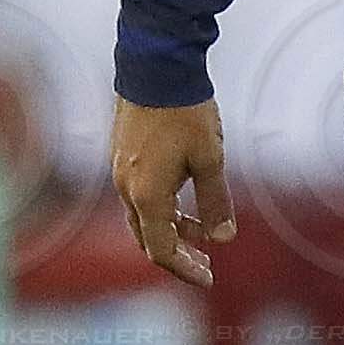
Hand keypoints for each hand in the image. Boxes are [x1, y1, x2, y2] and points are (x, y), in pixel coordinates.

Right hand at [110, 94, 233, 288]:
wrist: (154, 65)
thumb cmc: (184, 112)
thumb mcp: (210, 159)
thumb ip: (215, 202)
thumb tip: (223, 238)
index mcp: (147, 196)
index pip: (162, 251)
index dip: (185, 270)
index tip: (209, 278)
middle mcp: (127, 188)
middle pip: (148, 239)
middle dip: (178, 254)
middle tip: (206, 263)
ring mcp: (120, 171)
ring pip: (142, 217)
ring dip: (171, 229)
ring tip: (202, 228)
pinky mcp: (122, 155)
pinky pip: (139, 195)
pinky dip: (161, 208)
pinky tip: (185, 197)